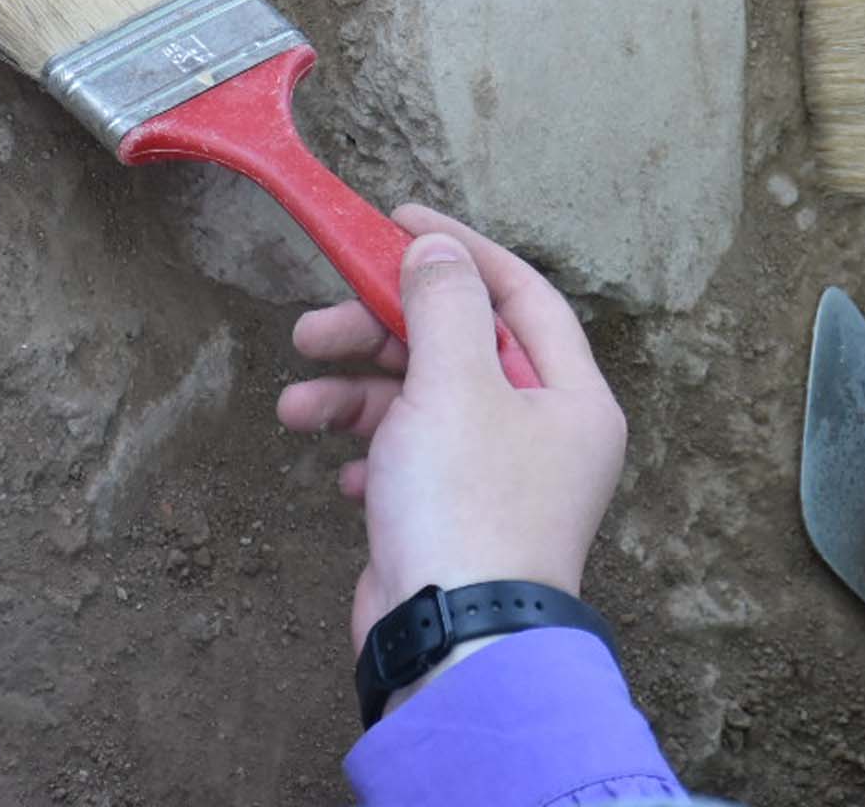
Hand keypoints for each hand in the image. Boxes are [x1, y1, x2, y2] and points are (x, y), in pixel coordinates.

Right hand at [275, 204, 625, 654]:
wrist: (451, 643)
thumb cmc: (465, 508)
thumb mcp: (453, 385)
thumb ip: (444, 305)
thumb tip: (435, 250)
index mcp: (569, 395)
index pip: (518, 293)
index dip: (458, 250)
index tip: (396, 221)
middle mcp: (541, 431)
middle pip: (456, 346)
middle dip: (380, 331)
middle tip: (312, 326)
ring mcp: (495, 478)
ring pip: (418, 401)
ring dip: (353, 394)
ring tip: (294, 405)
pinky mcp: (450, 517)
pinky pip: (404, 458)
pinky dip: (366, 450)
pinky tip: (337, 468)